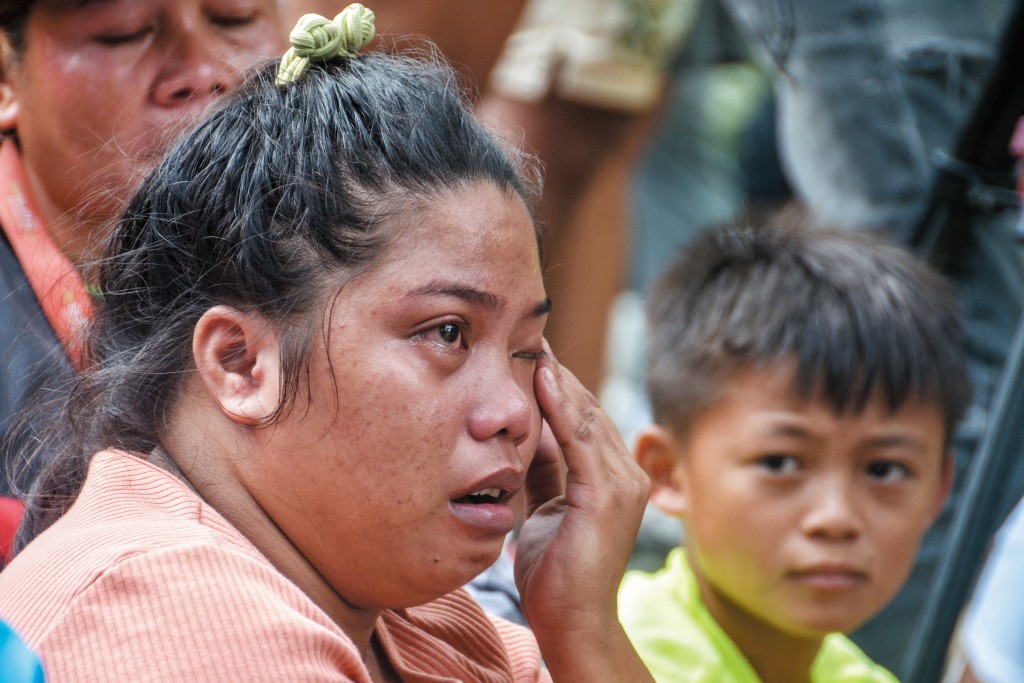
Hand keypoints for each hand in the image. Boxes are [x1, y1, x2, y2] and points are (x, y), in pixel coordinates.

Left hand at [514, 344, 651, 679]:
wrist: (571, 623)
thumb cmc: (555, 573)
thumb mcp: (544, 509)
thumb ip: (543, 471)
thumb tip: (523, 433)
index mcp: (612, 477)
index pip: (582, 417)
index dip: (556, 384)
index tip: (527, 352)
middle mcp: (625, 473)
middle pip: (586, 409)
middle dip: (555, 372)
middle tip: (525, 333)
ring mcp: (622, 483)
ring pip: (585, 415)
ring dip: (556, 378)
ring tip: (530, 343)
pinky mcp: (607, 495)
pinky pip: (580, 438)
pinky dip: (559, 403)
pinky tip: (541, 376)